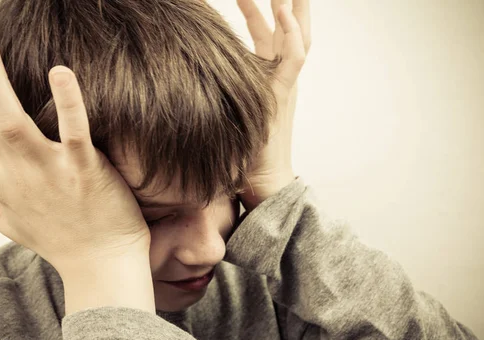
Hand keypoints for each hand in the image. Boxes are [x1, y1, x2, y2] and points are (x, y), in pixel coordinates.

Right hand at [0, 31, 151, 281]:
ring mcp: (50, 173)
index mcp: (1, 181)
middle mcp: (18, 174)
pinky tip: (60, 71)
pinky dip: (67, 103)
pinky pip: (74, 133)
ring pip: (10, 121)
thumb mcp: (9, 221)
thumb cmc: (61, 242)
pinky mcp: (85, 172)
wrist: (101, 268)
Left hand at [236, 0, 310, 210]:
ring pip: (297, 33)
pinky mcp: (284, 94)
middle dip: (284, 1)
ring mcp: (286, 82)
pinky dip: (291, 33)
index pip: (268, 34)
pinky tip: (281, 10)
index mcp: (270, 76)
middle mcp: (281, 75)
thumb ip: (218, 92)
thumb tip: (186, 79)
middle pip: (288, 27)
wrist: (261, 178)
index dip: (258, 11)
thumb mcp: (229, 110)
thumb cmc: (243, 150)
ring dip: (290, 6)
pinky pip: (294, 57)